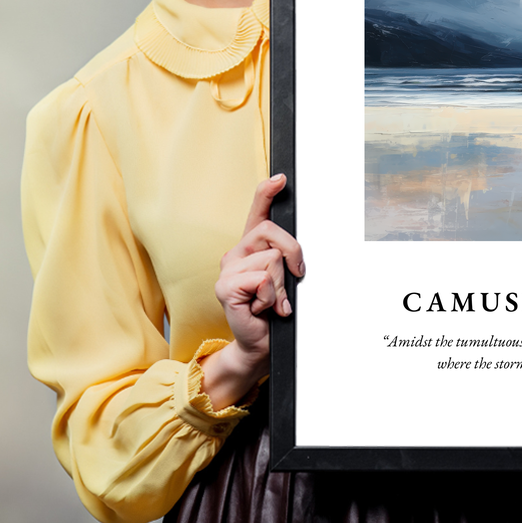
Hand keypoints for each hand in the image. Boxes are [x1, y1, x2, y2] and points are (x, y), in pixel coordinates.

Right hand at [200, 174, 304, 408]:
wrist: (260, 344)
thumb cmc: (273, 311)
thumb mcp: (285, 279)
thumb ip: (286, 259)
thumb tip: (296, 251)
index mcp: (251, 248)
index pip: (257, 212)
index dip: (267, 192)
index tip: (281, 179)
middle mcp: (236, 253)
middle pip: (272, 232)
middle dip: (293, 254)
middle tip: (294, 278)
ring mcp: (228, 269)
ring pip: (272, 259)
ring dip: (281, 285)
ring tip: (272, 301)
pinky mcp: (225, 287)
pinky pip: (262, 279)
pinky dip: (271, 297)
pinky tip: (262, 308)